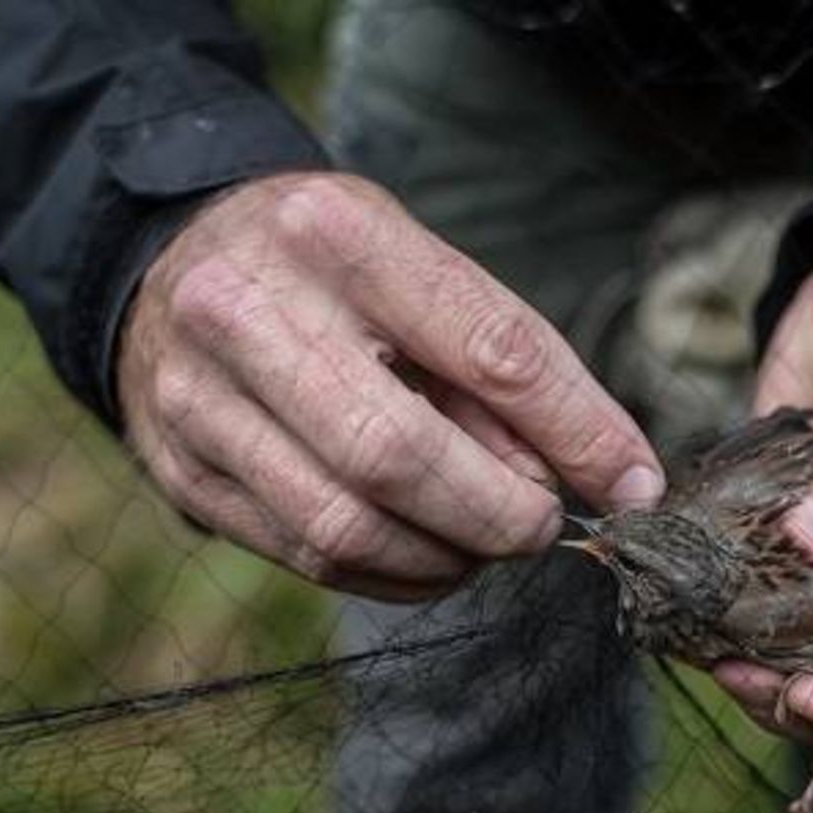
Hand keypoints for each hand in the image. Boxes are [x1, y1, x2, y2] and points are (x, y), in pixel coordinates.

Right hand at [117, 171, 664, 600]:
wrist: (178, 258)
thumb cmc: (335, 271)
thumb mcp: (425, 273)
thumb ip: (512, 370)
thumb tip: (610, 480)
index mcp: (338, 236)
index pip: (488, 350)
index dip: (577, 433)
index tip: (633, 486)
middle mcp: (248, 310)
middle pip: (398, 456)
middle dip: (498, 514)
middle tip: (542, 526)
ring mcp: (199, 398)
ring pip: (347, 525)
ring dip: (445, 557)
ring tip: (484, 540)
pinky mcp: (181, 470)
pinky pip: (309, 556)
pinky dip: (393, 575)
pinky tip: (429, 556)